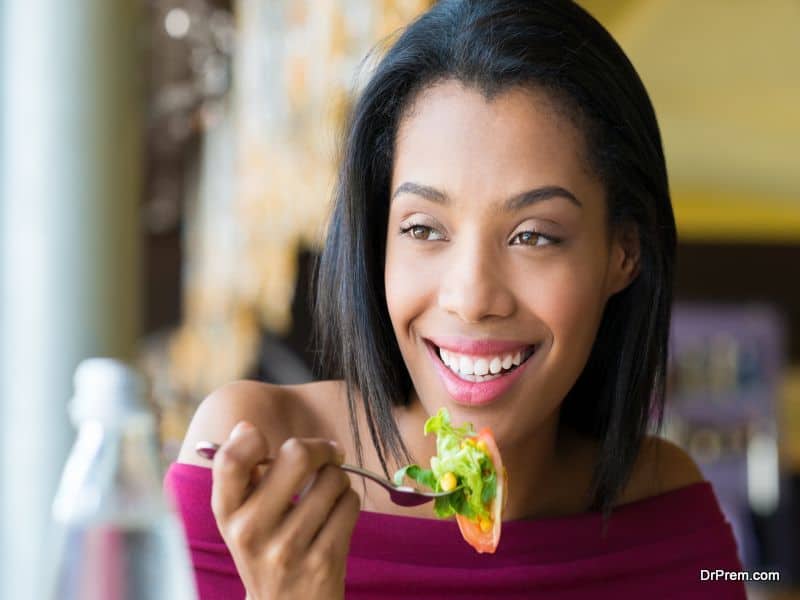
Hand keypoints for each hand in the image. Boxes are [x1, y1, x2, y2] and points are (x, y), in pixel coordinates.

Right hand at [211, 421, 359, 599]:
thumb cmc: (267, 550)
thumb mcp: (243, 519)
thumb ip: (243, 475)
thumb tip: (244, 427)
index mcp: (228, 515)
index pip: (230, 462)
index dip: (250, 439)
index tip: (265, 440)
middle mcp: (252, 532)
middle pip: (296, 455)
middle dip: (319, 448)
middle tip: (327, 454)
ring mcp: (288, 548)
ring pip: (333, 479)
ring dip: (338, 479)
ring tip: (329, 494)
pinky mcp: (323, 560)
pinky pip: (350, 504)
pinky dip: (348, 502)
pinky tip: (336, 515)